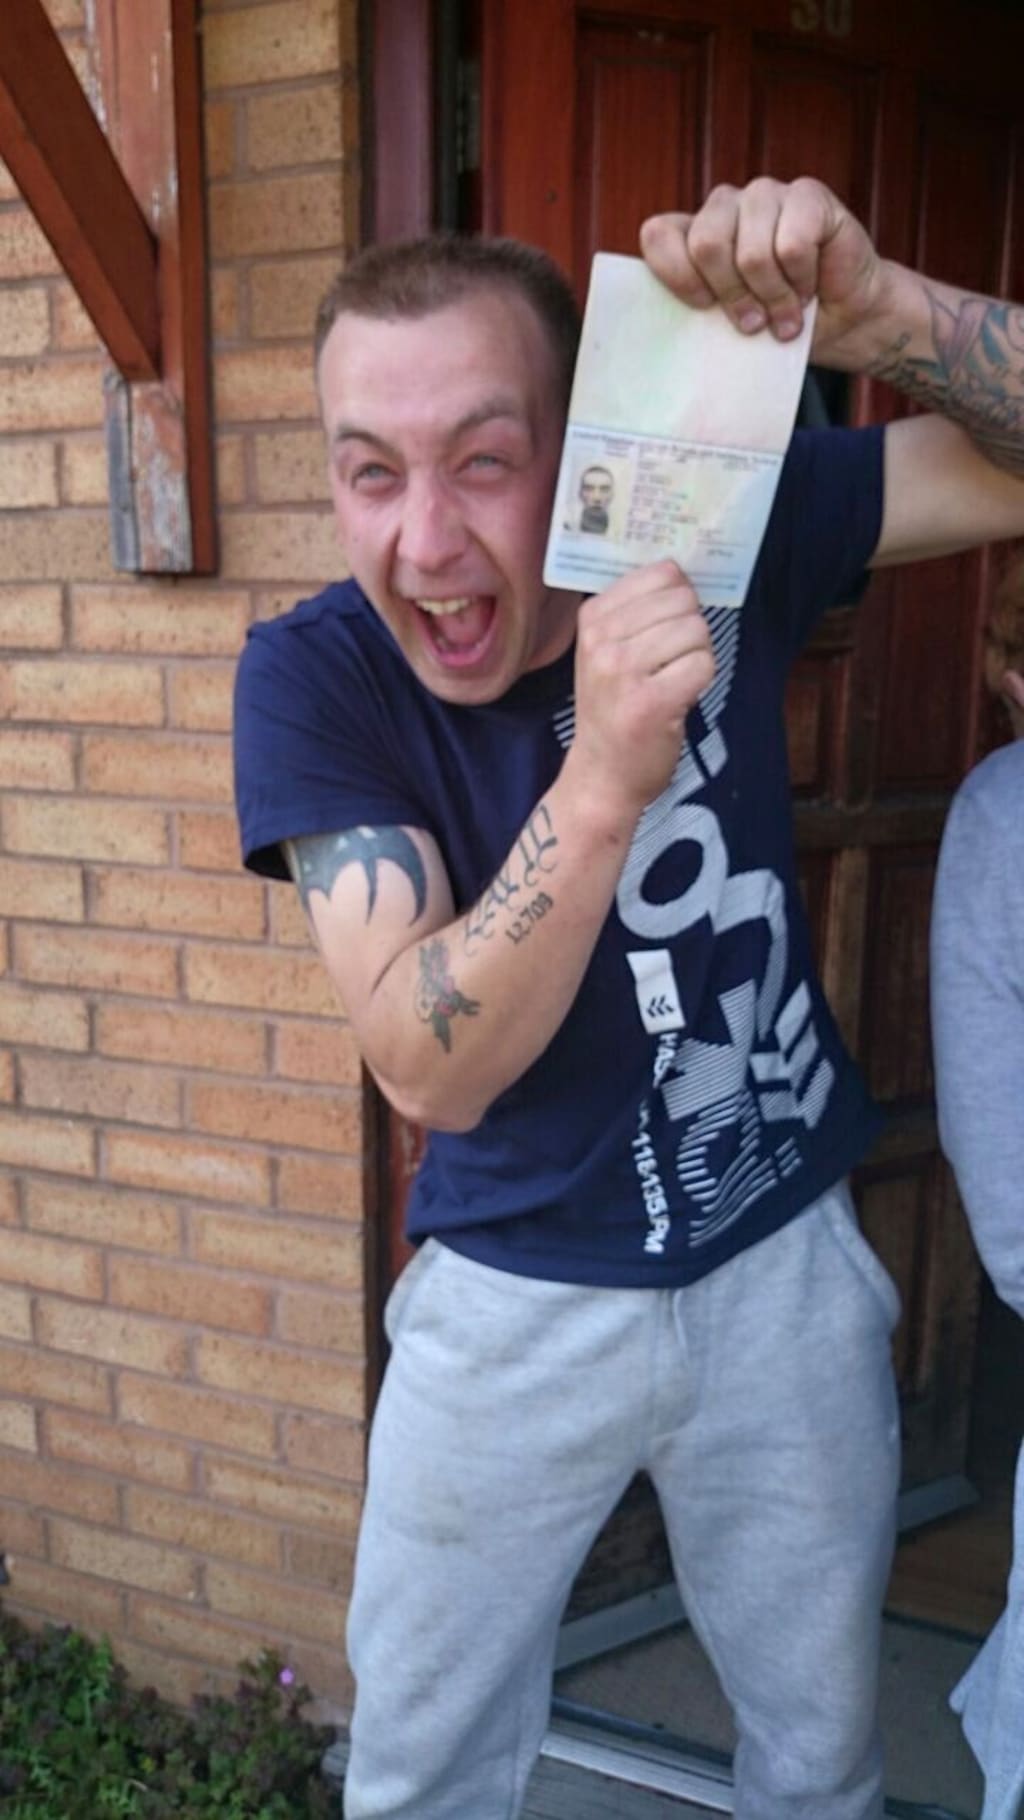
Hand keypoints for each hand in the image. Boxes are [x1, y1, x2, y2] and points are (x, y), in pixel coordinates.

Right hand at [568, 559, 714, 815]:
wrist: (602, 773)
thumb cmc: (613, 708)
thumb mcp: (607, 650)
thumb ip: (638, 609)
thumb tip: (685, 572)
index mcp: (593, 617)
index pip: (663, 573)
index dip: (679, 599)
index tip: (665, 630)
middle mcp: (602, 639)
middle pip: (684, 599)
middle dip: (691, 630)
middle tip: (670, 662)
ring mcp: (623, 670)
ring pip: (697, 630)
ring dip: (697, 656)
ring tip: (672, 681)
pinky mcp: (651, 701)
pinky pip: (704, 664)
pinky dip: (701, 681)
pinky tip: (678, 698)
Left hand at [639, 176, 885, 357]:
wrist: (843, 321)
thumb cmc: (776, 324)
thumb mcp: (725, 327)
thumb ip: (695, 314)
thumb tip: (664, 329)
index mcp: (695, 233)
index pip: (658, 235)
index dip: (678, 276)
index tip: (705, 309)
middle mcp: (725, 206)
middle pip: (706, 246)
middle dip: (734, 296)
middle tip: (755, 323)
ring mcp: (765, 195)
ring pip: (752, 252)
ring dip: (774, 296)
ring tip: (787, 314)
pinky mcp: (807, 194)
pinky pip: (793, 245)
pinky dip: (803, 280)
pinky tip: (810, 286)